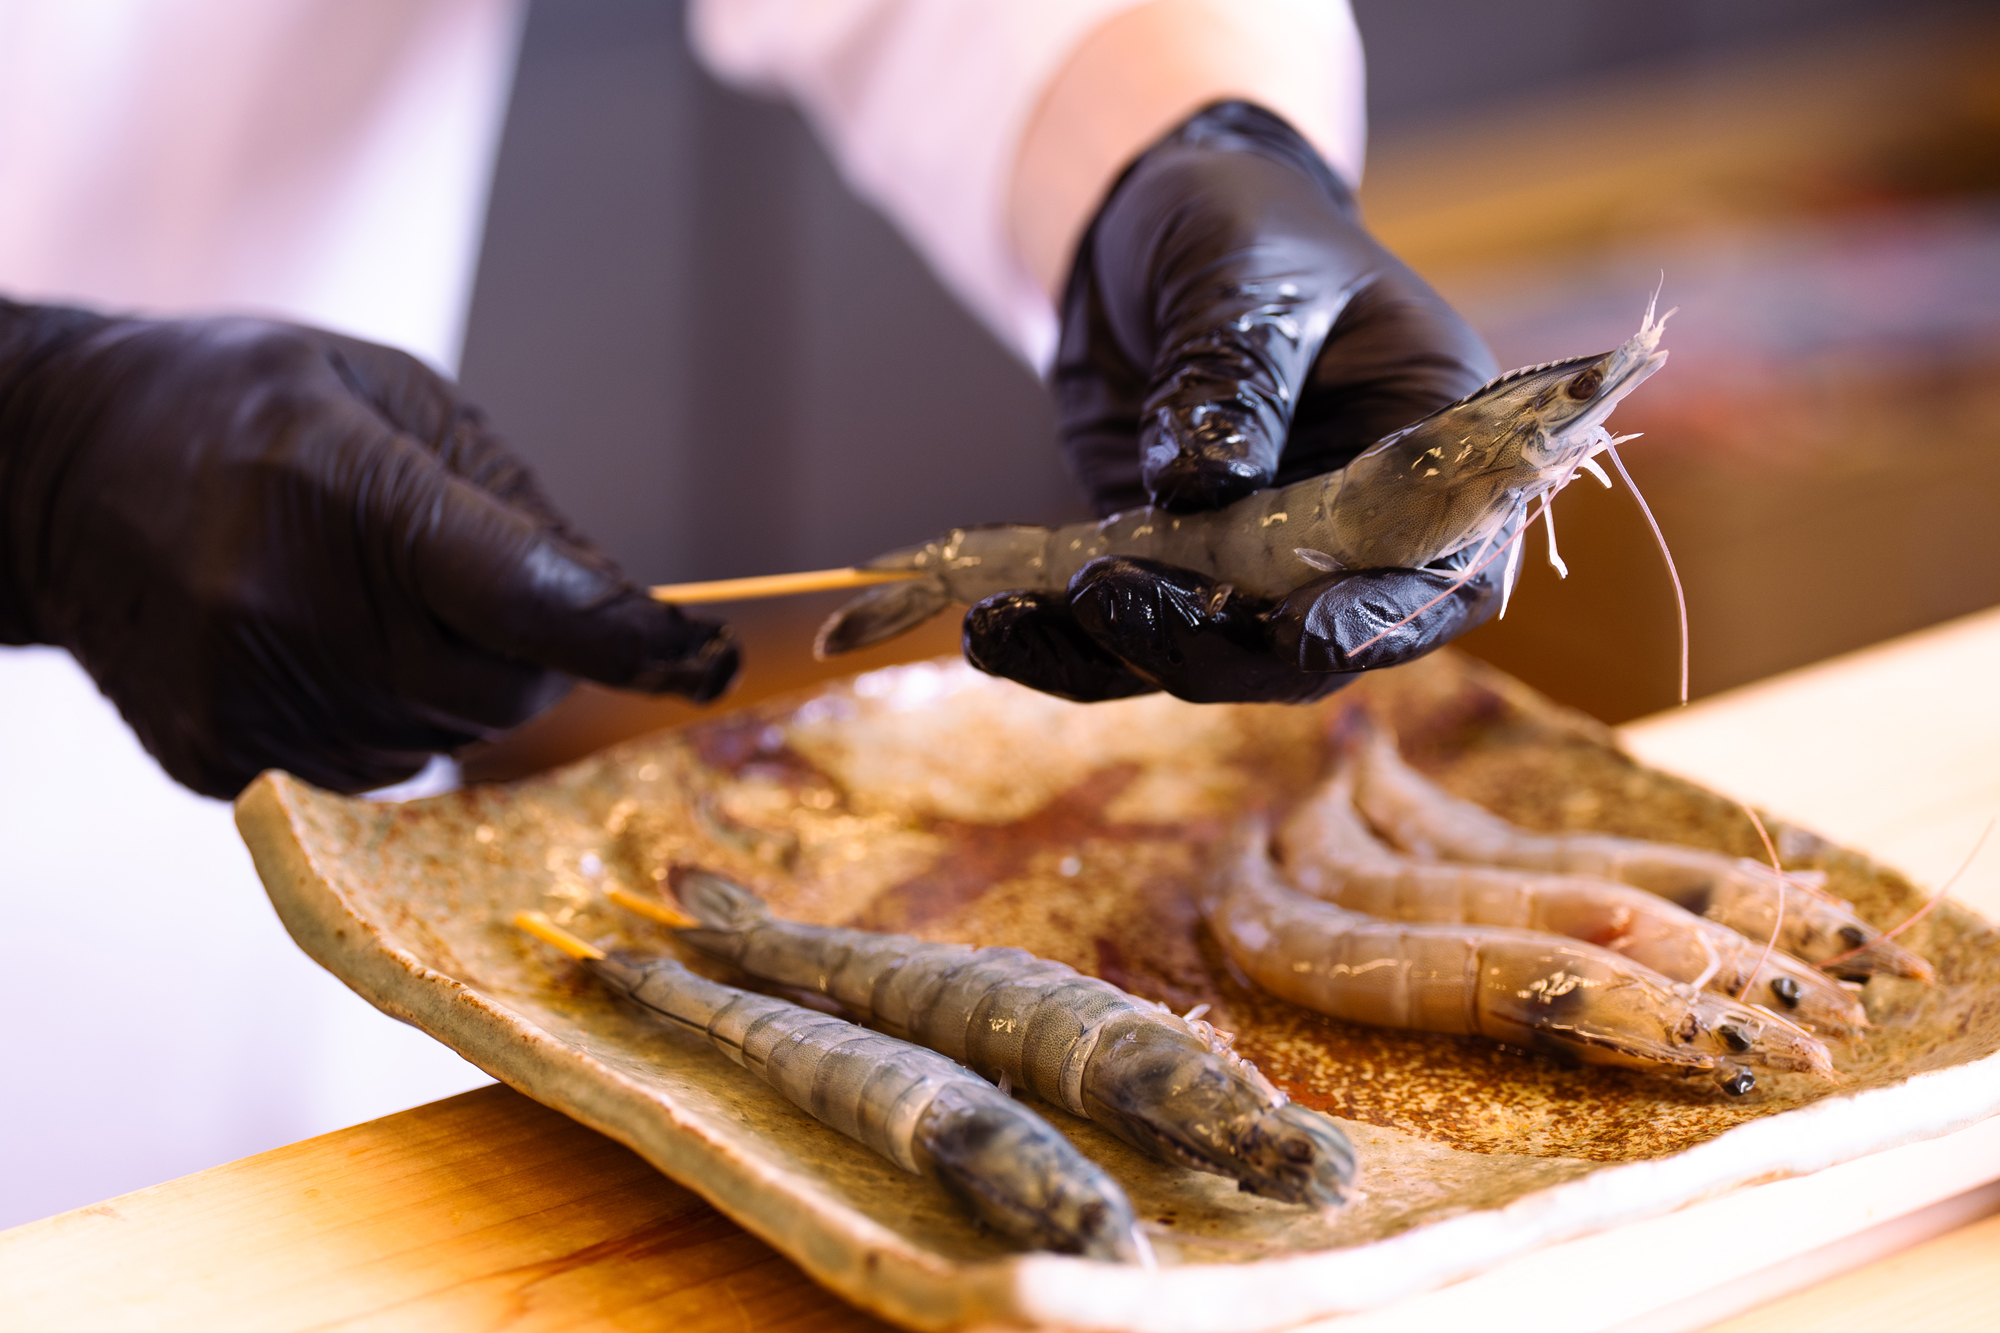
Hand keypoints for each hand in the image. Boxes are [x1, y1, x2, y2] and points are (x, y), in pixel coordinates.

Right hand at [0, 301, 736, 796]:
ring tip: (377, 603)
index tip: (706, 659)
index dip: (630, 637)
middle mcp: (284, 604)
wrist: (51, 468)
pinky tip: (330, 648)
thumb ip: (514, 508)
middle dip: (537, 655)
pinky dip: (389, 719)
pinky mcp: (218, 759)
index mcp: (339, 485)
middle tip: (502, 598)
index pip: (526, 594)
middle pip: (502, 690)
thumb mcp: (392, 397)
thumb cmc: (247, 409)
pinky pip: (374, 772)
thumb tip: (622, 613)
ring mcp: (243, 695)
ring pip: (444, 740)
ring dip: (456, 687)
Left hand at [964, 101, 1503, 703]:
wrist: (1154, 230)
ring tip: (1010, 620)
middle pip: (1312, 644)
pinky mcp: (1175, 580)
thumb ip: (1233, 374)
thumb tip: (1201, 486)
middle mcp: (1361, 535)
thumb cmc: (1242, 226)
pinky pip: (1126, 638)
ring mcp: (1264, 569)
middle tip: (1105, 602)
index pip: (1436, 569)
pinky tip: (995, 628)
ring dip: (1114, 655)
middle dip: (1212, 645)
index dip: (1374, 617)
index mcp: (1433, 450)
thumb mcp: (1243, 271)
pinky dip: (1062, 645)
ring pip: (1209, 656)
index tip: (1296, 631)